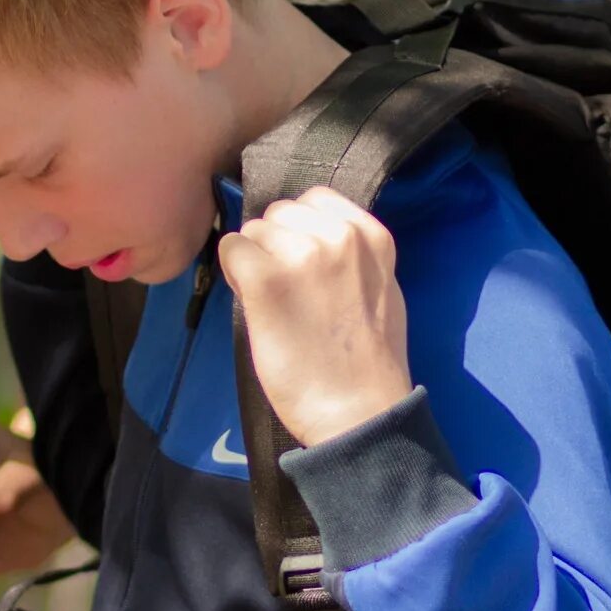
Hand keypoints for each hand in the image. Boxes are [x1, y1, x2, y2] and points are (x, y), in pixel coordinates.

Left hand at [219, 187, 412, 446]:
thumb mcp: (380, 288)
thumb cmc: (368, 362)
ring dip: (254, 262)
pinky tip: (255, 304)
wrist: (358, 411)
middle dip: (275, 245)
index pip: (316, 199)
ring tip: (275, 303)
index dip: (300, 230)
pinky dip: (234, 274)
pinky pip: (230, 250)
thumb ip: (352, 256)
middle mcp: (339, 235)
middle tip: (288, 290)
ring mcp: (302, 253)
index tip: (303, 263)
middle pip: (280, 213)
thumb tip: (309, 238)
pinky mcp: (265, 278)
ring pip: (252, 231)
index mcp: (371, 235)